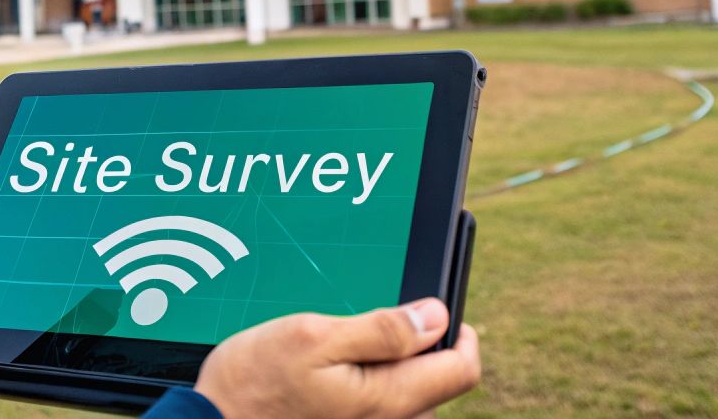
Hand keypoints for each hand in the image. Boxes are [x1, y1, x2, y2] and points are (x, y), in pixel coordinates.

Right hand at [193, 299, 479, 418]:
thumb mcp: (315, 337)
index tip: (439, 310)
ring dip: (390, 368)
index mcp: (389, 398)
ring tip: (342, 349)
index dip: (461, 333)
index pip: (462, 369)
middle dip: (418, 348)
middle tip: (371, 323)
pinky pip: (380, 411)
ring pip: (408, 398)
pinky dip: (370, 386)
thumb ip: (382, 329)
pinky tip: (331, 375)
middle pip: (437, 383)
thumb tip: (435, 316)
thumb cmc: (255, 383)